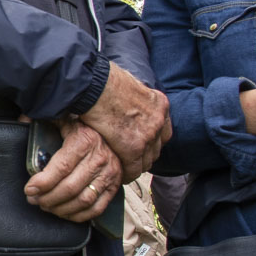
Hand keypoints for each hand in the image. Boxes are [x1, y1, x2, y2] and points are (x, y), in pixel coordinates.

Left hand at [24, 120, 123, 222]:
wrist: (116, 131)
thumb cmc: (84, 127)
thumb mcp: (65, 119)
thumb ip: (44, 120)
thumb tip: (21, 121)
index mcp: (84, 140)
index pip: (61, 167)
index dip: (43, 182)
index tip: (29, 189)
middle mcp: (99, 158)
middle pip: (70, 187)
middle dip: (47, 198)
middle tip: (34, 200)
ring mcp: (109, 174)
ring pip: (83, 200)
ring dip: (60, 208)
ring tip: (46, 206)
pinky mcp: (114, 186)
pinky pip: (97, 208)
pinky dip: (79, 215)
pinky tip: (64, 212)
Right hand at [77, 64, 169, 180]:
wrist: (93, 85)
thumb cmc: (102, 80)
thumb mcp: (128, 86)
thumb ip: (133, 99)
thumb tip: (124, 104)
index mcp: (159, 104)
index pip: (162, 130)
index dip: (150, 140)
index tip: (140, 144)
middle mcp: (159, 119)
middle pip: (156, 147)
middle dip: (144, 155)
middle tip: (130, 160)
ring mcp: (149, 134)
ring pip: (146, 161)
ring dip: (135, 166)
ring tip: (122, 168)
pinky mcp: (134, 147)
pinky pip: (134, 169)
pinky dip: (126, 174)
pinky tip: (118, 174)